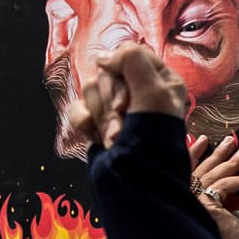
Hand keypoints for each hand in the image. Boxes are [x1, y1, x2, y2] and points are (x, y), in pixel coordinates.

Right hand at [65, 44, 187, 152]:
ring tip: (115, 137)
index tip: (128, 102)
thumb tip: (103, 58)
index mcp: (160, 81)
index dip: (122, 75)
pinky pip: (78, 108)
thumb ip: (132, 60)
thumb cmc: (152, 139)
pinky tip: (96, 138)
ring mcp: (116, 109)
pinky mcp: (96, 124)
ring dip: (101, 116)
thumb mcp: (155, 92)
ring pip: (90, 89)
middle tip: (123, 123)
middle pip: (106, 72)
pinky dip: (85, 123)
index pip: (129, 55)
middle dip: (111, 101)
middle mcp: (138, 92)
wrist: (135, 183)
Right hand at [186, 135, 238, 210]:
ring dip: (232, 160)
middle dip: (217, 153)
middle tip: (230, 141)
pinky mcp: (205, 206)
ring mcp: (193, 202)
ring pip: (213, 175)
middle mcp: (185, 199)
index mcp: (186, 200)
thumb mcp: (221, 213)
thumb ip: (218, 196)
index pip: (187, 171)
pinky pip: (225, 184)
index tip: (203, 140)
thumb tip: (229, 175)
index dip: (194, 153)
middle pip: (200, 171)